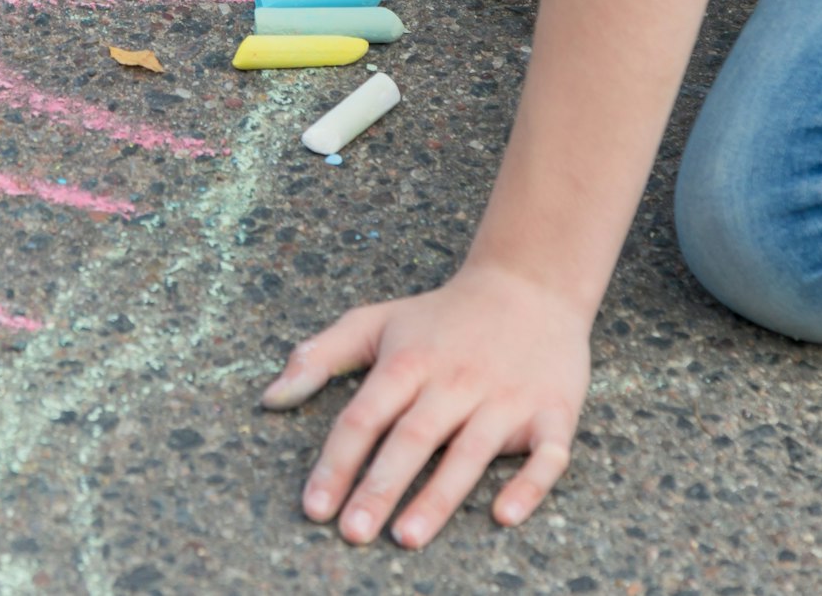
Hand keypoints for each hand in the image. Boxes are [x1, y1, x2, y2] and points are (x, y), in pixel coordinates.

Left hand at [261, 263, 589, 547]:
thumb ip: (319, 356)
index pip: (364, 416)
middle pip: (413, 438)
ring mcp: (507, 398)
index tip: (314, 506)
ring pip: (471, 452)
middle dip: (380, 486)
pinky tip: (505, 516)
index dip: (336, 462)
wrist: (531, 286)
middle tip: (353, 533)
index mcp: (410, 361)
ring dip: (439, 496)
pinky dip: (529, 484)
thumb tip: (268, 399)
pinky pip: (547, 454)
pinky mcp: (553, 411)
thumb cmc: (442, 316)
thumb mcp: (376, 320)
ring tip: (407, 536)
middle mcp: (455, 380)